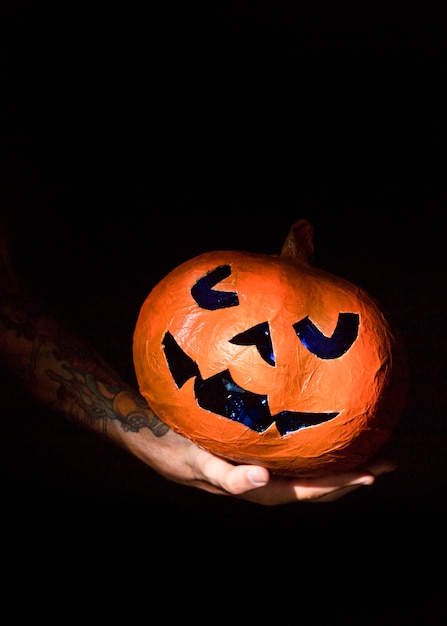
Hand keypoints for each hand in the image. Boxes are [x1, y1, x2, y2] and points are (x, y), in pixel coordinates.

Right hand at [127, 425, 396, 504]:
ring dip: (339, 463)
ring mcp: (263, 468)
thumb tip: (261, 478)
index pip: (306, 491)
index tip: (370, 476)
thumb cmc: (179, 450)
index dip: (338, 485)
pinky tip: (326, 438)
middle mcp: (266, 480)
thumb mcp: (199, 461)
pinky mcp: (257, 454)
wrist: (158, 439)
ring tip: (369, 451)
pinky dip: (317, 451)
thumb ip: (228, 476)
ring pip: (309, 471)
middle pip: (316, 483)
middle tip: (387, 460)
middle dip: (351, 475)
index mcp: (258, 487)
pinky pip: (296, 457)